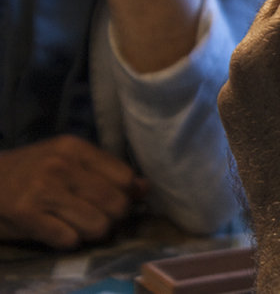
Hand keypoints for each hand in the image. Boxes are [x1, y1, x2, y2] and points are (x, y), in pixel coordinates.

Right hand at [0, 135, 145, 249]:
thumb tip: (144, 188)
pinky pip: (68, 240)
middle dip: (113, 217)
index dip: (127, 195)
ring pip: (97, 225)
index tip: (116, 200)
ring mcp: (42, 191)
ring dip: (92, 232)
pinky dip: (69, 241)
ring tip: (79, 224)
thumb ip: (106, 171)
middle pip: (116, 204)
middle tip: (100, 216)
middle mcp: (60, 166)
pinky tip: (58, 230)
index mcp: (75, 148)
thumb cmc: (32, 169)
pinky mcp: (26, 216)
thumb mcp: (68, 159)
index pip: (125, 178)